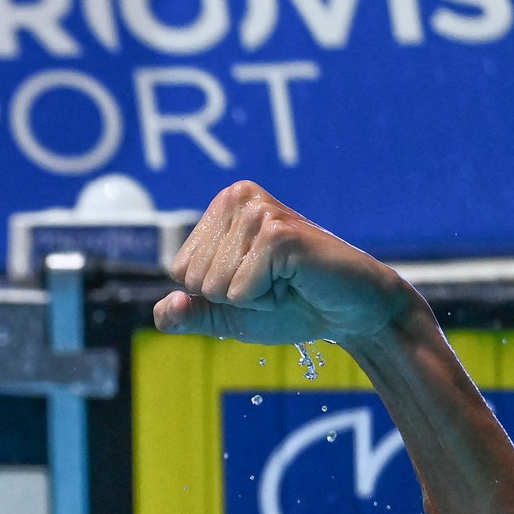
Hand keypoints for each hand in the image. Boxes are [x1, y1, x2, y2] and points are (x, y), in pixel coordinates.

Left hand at [154, 181, 423, 350]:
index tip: (256, 281)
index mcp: (222, 208)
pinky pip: (238, 290)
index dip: (216, 292)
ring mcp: (258, 212)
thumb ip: (187, 314)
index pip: (179, 271)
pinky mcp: (278, 233)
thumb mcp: (225, 314)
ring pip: (214, 285)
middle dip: (232, 295)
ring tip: (287, 280)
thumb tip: (164, 308)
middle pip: (193, 278)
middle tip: (276, 282)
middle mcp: (238, 198)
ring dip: (251, 297)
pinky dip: (265, 299)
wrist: (349, 313)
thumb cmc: (291, 306)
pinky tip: (296, 281)